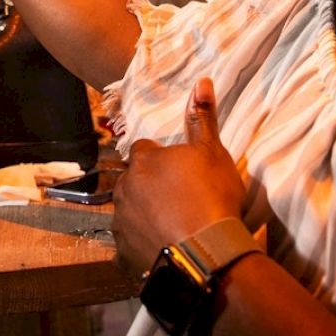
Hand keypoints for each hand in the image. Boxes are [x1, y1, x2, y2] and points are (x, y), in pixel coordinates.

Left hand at [111, 78, 246, 277]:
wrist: (206, 253)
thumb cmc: (211, 197)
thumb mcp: (213, 152)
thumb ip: (202, 118)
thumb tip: (201, 82)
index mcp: (143, 161)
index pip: (145, 150)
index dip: (162, 159)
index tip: (180, 171)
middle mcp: (124, 188)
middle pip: (134, 181)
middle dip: (150, 187)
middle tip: (180, 200)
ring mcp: (121, 222)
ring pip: (129, 212)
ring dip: (145, 215)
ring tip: (175, 227)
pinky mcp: (124, 254)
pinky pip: (130, 246)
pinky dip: (143, 246)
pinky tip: (165, 249)